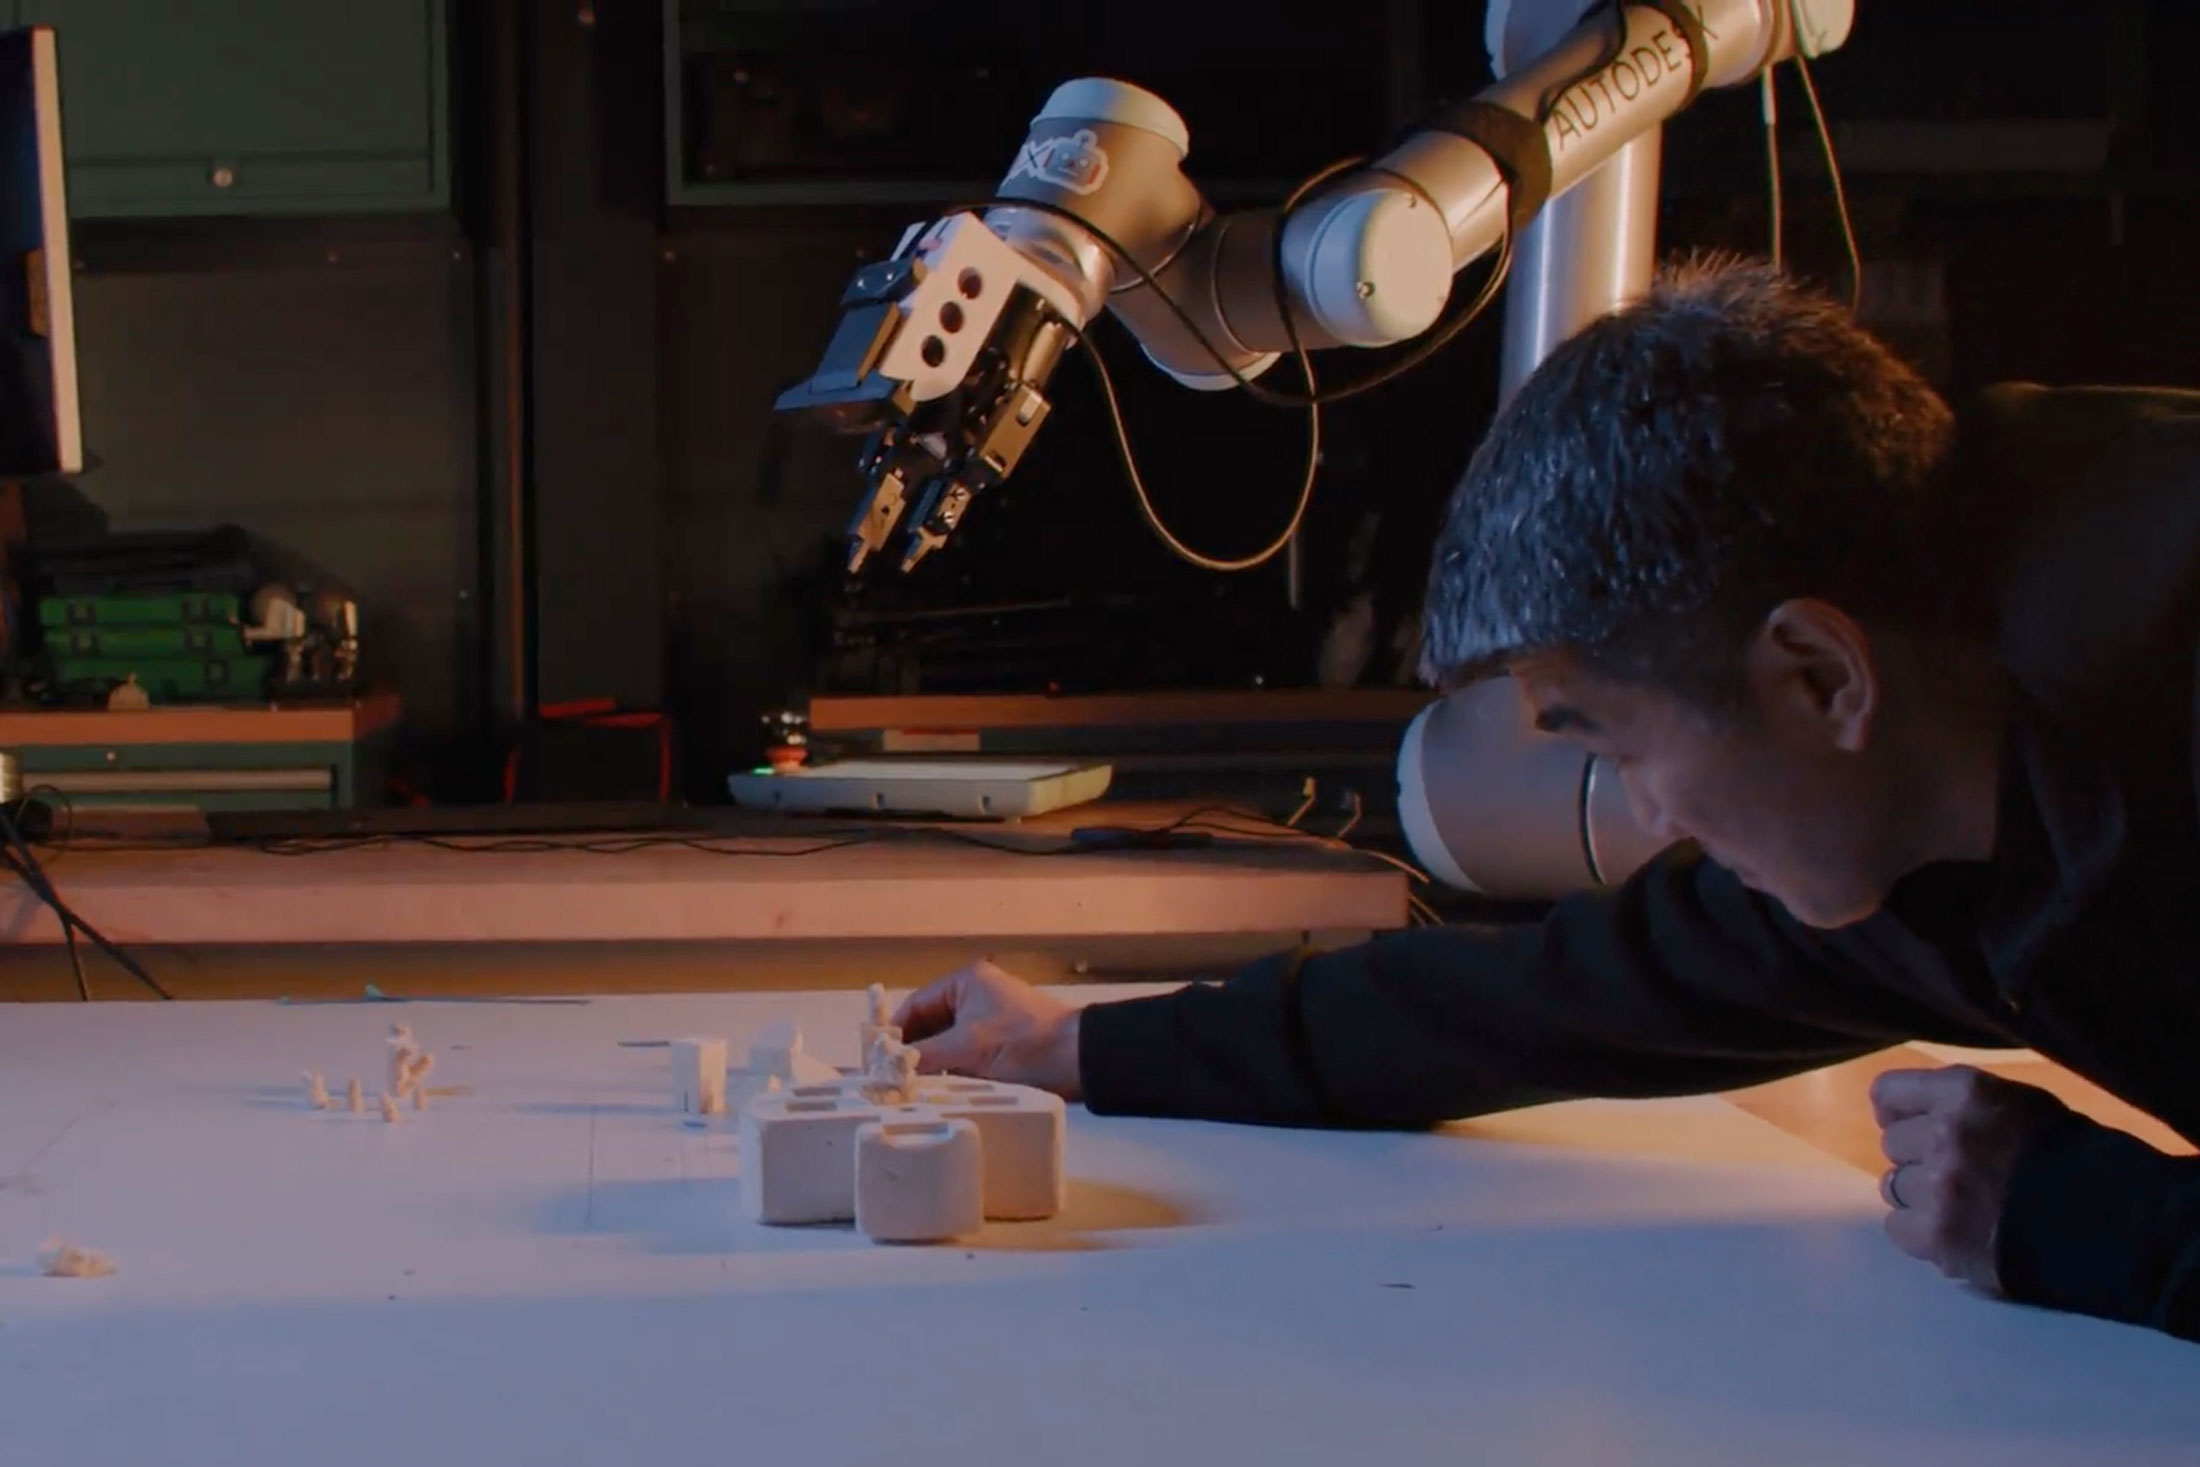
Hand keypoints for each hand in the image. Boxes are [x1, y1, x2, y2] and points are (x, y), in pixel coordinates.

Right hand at [892, 960, 1083, 1100]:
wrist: (1081, 1059)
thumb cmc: (1024, 1043)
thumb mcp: (968, 1047)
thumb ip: (924, 1056)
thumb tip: (886, 1069)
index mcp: (965, 982)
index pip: (915, 1005)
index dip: (895, 1033)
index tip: (877, 1063)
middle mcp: (974, 997)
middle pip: (929, 1027)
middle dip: (912, 1054)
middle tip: (890, 1083)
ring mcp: (988, 1024)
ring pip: (946, 1047)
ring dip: (932, 1067)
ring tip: (910, 1093)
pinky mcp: (1000, 1049)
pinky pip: (964, 1060)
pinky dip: (951, 1075)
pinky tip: (938, 1095)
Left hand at [1871, 1064, 2070, 1292]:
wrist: (2118, 1223)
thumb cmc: (2073, 1156)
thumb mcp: (2021, 1106)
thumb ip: (1962, 1106)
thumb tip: (1910, 1117)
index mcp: (1964, 1091)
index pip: (1887, 1094)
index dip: (1898, 1115)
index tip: (1913, 1129)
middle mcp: (1943, 1132)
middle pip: (1893, 1146)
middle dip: (1919, 1160)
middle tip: (1962, 1177)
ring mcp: (1938, 1186)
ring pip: (1893, 1188)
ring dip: (1921, 1199)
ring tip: (1965, 1208)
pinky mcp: (1939, 1236)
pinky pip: (1898, 1229)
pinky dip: (1921, 1234)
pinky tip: (1957, 1235)